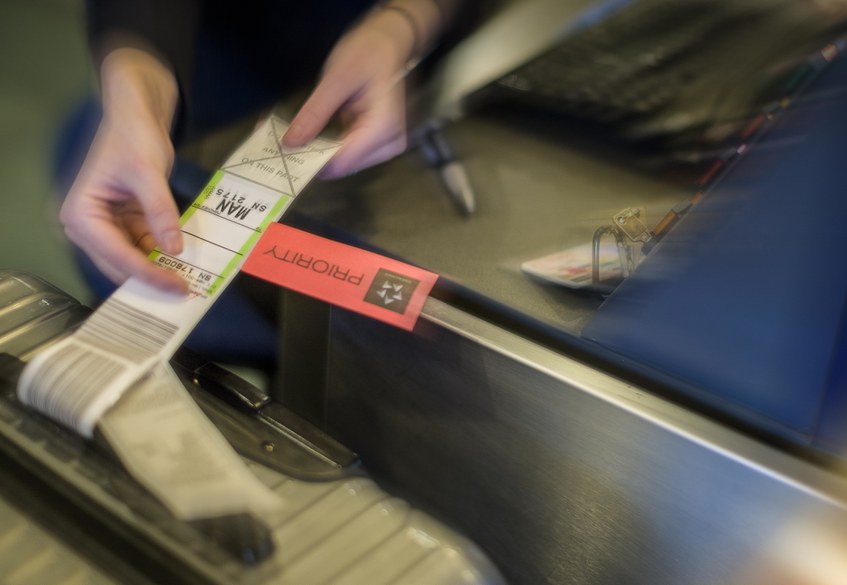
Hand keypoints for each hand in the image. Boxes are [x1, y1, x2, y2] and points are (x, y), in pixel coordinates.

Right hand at [60, 48, 186, 292]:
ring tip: (187, 284)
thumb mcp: (148, 174)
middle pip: (120, 265)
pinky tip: (183, 266)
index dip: (147, 274)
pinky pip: (143, 247)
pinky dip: (161, 256)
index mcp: (81, 214)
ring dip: (157, 271)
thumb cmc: (133, 138)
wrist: (136, 117)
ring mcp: (106, 227)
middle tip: (184, 294)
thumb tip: (174, 250)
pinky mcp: (124, 224)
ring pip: (132, 260)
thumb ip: (160, 213)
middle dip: (151, 279)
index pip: (117, 254)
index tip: (176, 287)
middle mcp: (87, 226)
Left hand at [283, 1, 442, 176]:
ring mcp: (383, 146)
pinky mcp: (374, 144)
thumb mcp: (337, 78)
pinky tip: (310, 134)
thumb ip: (314, 113)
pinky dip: (325, 146)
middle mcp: (388, 144)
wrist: (389, 43)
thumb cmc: (369, 52)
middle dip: (311, 156)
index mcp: (383, 128)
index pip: (341, 163)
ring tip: (293, 135)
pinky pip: (345, 154)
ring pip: (342, 163)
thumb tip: (290, 143)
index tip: (282, 152)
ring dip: (316, 152)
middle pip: (342, 166)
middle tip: (280, 141)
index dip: (310, 160)